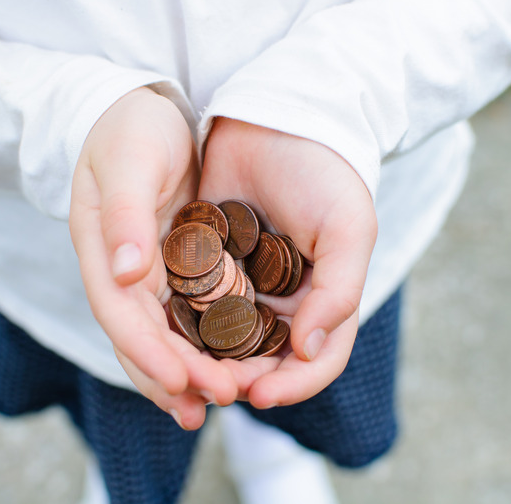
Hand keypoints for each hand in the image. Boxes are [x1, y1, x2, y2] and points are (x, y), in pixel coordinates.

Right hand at [69, 88, 236, 428]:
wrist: (142, 110)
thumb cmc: (130, 128)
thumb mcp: (128, 160)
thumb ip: (124, 215)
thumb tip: (127, 273)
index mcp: (101, 250)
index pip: (121, 314)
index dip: (148, 352)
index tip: (182, 382)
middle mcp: (121, 271)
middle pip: (141, 338)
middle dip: (176, 375)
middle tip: (218, 402)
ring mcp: (145, 272)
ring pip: (162, 335)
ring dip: (188, 373)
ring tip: (222, 402)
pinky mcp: (173, 266)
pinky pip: (186, 315)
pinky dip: (202, 343)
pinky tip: (227, 365)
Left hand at [199, 118, 377, 408]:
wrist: (274, 116)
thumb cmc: (324, 172)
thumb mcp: (348, 227)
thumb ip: (340, 290)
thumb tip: (307, 348)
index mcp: (322, 298)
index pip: (316, 360)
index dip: (293, 384)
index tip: (261, 395)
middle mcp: (282, 300)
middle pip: (264, 360)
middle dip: (241, 380)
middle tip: (213, 388)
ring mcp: (241, 285)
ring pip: (223, 341)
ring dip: (206, 363)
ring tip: (184, 373)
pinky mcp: (204, 265)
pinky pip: (190, 304)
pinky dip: (181, 325)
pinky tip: (162, 336)